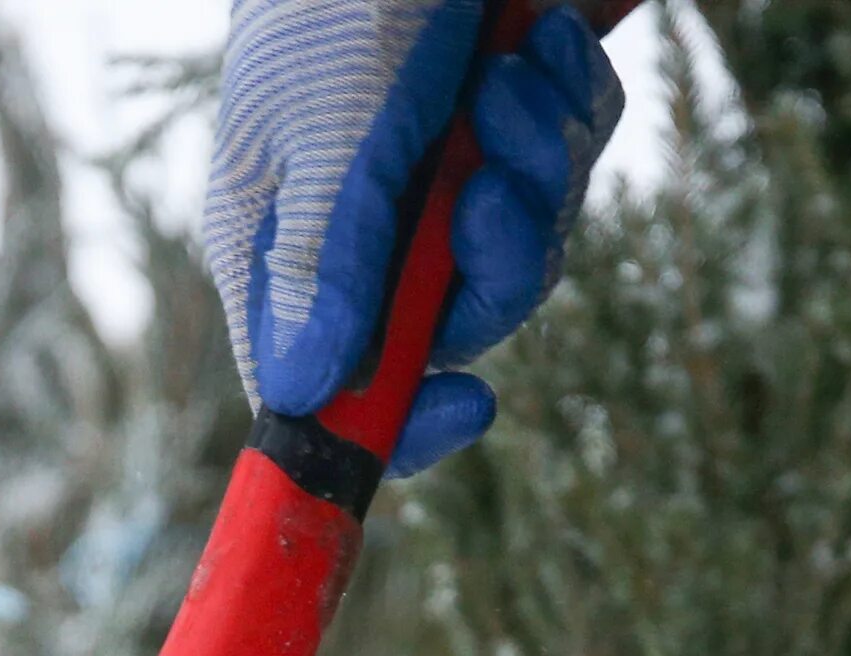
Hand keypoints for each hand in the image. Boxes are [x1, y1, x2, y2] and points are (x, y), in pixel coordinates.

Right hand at [206, 2, 622, 475]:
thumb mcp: (329, 132)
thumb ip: (322, 264)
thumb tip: (302, 400)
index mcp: (281, 241)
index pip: (323, 384)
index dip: (394, 416)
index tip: (466, 408)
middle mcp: (359, 221)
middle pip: (450, 327)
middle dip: (496, 267)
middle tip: (495, 196)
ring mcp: (440, 171)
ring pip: (524, 251)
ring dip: (539, 172)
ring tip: (511, 82)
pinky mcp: (513, 119)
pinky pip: (569, 164)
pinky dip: (567, 107)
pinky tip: (538, 43)